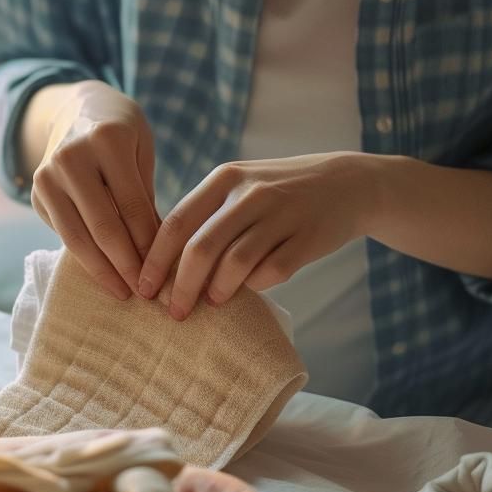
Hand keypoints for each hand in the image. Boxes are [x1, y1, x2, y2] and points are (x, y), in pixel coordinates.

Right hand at [30, 81, 160, 299]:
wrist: (78, 110)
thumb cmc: (122, 134)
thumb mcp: (142, 150)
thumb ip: (145, 196)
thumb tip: (158, 254)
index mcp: (107, 140)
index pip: (133, 205)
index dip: (150, 245)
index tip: (167, 274)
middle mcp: (71, 157)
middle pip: (103, 226)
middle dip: (127, 265)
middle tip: (148, 294)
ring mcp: (48, 175)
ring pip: (77, 238)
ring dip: (103, 271)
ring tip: (124, 292)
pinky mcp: (36, 193)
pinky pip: (64, 235)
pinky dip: (85, 259)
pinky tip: (105, 275)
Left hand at [137, 152, 381, 318]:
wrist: (348, 184)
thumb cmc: (279, 193)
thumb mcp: (240, 187)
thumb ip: (205, 216)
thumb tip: (163, 264)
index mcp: (224, 179)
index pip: (176, 223)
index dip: (155, 260)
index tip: (143, 289)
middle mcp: (250, 193)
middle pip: (201, 248)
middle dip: (181, 286)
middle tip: (174, 312)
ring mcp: (281, 213)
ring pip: (236, 262)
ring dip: (217, 290)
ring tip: (210, 303)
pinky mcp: (308, 237)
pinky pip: (273, 271)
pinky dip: (256, 286)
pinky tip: (249, 291)